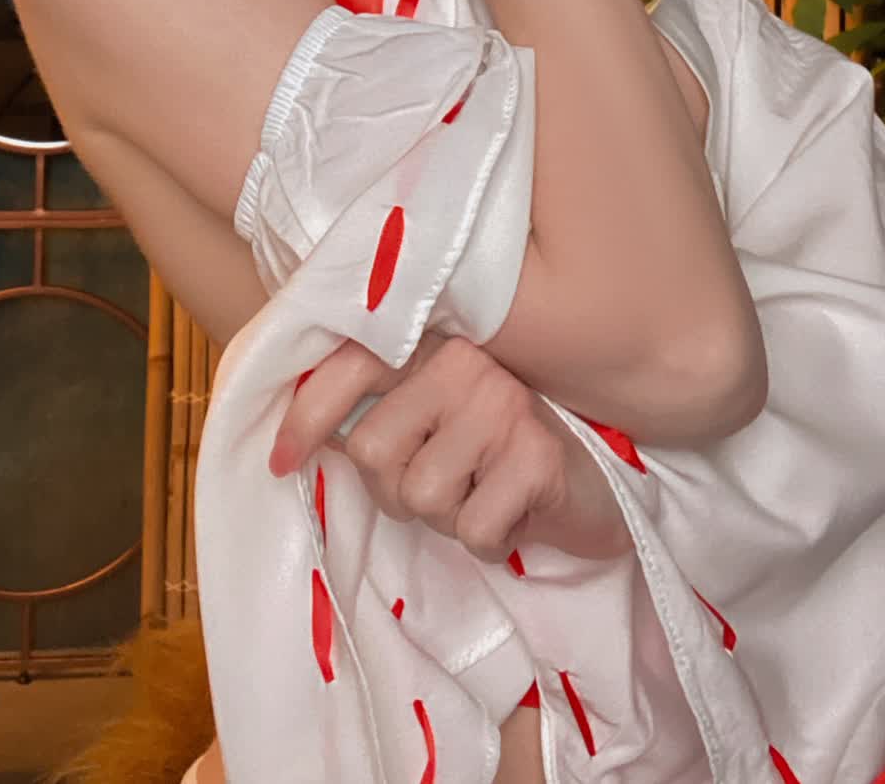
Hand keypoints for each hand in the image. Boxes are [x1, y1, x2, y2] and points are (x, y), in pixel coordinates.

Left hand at [269, 333, 626, 563]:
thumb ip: (377, 408)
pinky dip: (488, 541)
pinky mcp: (536, 457)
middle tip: (445, 484)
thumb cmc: (502, 449)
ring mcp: (504, 405)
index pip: (349, 365)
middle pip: (370, 452)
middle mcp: (466, 362)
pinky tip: (514, 514)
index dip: (305, 417)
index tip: (280, 460)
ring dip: (445, 518)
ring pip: (418, 497)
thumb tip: (301, 431)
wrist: (604, 478)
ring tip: (482, 494)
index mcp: (435, 342)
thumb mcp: (436, 414)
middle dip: (397, 490)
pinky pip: (471, 530)